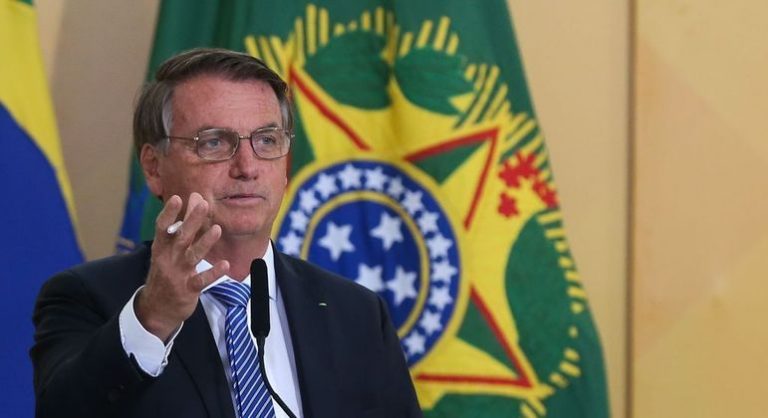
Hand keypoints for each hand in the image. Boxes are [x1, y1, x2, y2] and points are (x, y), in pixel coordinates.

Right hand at [135, 193, 228, 340]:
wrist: (157, 308)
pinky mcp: (188, 290)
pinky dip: (213, 273)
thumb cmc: (167, 271)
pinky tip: (225, 264)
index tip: (178, 198)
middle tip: (203, 204)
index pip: (163, 227)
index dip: (169, 213)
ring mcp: (178, 274)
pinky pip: (201, 280)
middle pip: (181, 237)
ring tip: (217, 229)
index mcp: (161, 248)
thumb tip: (194, 198)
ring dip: (204, 243)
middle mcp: (168, 259)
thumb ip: (183, 224)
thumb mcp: (168, 250)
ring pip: (192, 256)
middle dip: (192, 220)